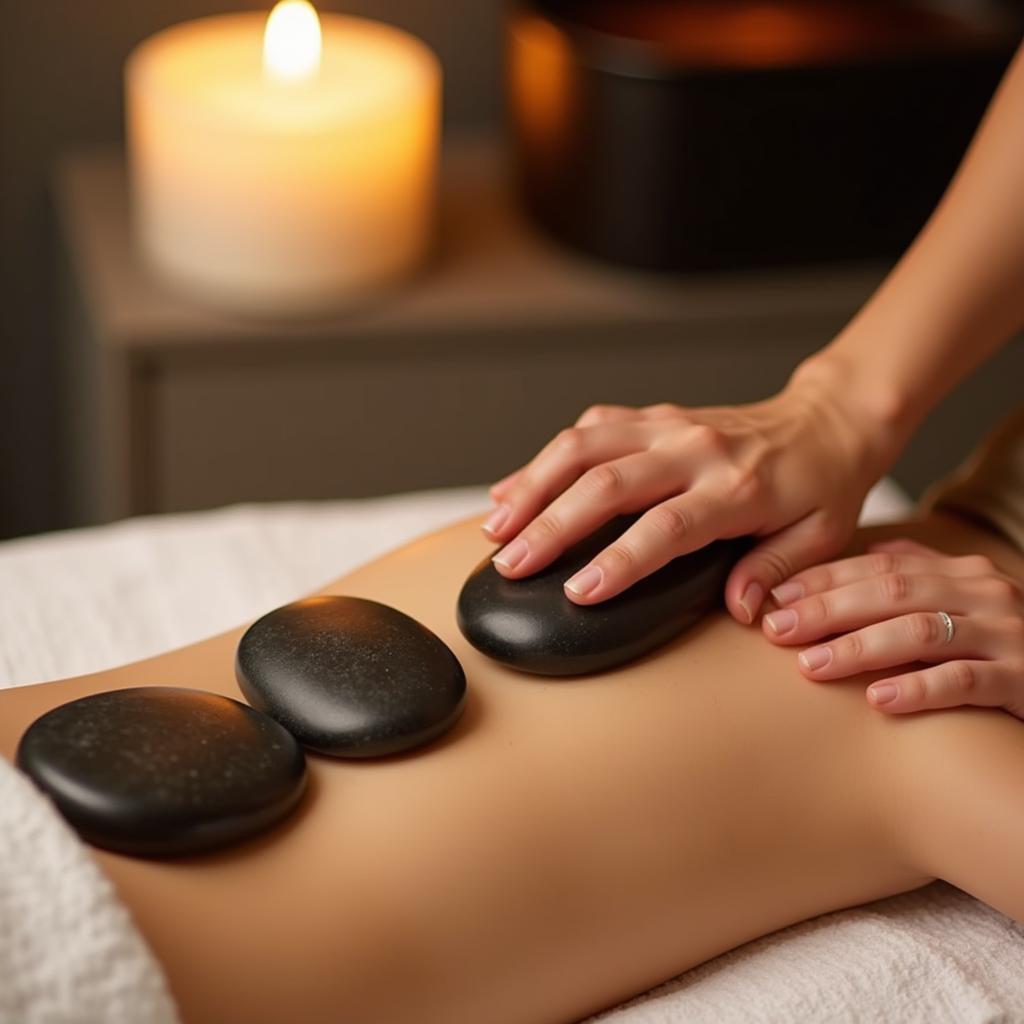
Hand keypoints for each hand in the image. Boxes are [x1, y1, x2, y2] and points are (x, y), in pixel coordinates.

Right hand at [482, 360, 895, 623]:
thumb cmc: (822, 485)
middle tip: (509, 565)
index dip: (618, 560)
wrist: (825, 420)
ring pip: (583, 445)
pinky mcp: (650, 417)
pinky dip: (544, 460)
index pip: (666, 526)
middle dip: (550, 525)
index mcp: (737, 487)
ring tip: (496, 528)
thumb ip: (776, 571)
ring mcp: (667, 425)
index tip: (576, 593)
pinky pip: (588, 429)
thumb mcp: (820, 537)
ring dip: (532, 485)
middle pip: (606, 482)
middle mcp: (694, 448)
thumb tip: (743, 611)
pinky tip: (512, 489)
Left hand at [762, 538, 1023, 718]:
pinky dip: (919, 688)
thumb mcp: (968, 607)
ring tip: (809, 666)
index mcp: (962, 574)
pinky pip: (967, 680)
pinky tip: (878, 699)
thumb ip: (924, 578)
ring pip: (921, 631)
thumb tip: (869, 554)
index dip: (823, 580)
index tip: (773, 597)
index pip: (879, 568)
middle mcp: (985, 594)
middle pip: (892, 592)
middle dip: (827, 609)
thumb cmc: (1012, 650)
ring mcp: (1010, 634)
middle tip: (774, 629)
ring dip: (859, 647)